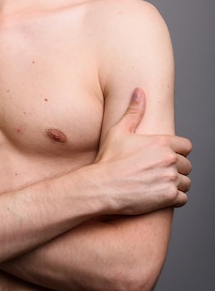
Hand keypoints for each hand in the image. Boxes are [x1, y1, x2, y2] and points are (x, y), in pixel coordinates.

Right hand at [95, 88, 191, 213]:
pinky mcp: (169, 197)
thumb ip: (133, 111)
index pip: (186, 146)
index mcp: (161, 142)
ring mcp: (170, 179)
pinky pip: (182, 198)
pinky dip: (174, 198)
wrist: (102, 186)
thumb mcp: (119, 131)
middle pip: (187, 165)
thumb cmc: (109, 159)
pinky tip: (159, 195)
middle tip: (159, 173)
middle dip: (177, 169)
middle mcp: (170, 159)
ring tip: (159, 185)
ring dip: (176, 184)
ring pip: (186, 183)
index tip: (166, 158)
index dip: (178, 152)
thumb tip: (139, 92)